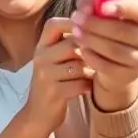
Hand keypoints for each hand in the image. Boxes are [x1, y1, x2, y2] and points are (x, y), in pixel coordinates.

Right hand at [23, 17, 93, 131]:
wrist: (39, 114)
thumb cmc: (56, 81)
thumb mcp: (56, 59)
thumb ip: (70, 42)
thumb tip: (98, 23)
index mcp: (41, 46)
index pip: (54, 24)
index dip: (74, 23)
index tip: (91, 30)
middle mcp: (40, 57)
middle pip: (72, 44)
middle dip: (89, 52)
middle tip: (98, 59)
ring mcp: (45, 75)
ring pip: (79, 65)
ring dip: (90, 71)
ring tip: (91, 75)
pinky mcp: (53, 92)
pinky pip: (80, 84)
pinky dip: (87, 86)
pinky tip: (86, 88)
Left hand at [71, 0, 137, 101]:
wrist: (120, 58)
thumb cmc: (113, 24)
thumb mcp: (107, 9)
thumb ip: (96, 2)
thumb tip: (86, 5)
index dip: (123, 7)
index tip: (102, 7)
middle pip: (125, 32)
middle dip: (96, 24)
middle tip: (76, 18)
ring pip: (115, 50)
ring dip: (92, 40)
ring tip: (76, 32)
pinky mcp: (132, 75)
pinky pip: (108, 66)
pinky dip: (93, 57)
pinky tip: (82, 49)